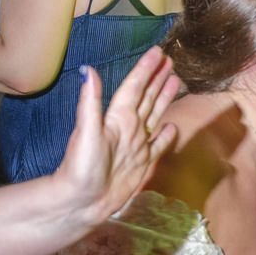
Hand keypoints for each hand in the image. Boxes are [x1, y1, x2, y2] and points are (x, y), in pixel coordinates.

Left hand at [49, 48, 182, 241]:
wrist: (80, 202)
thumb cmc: (81, 168)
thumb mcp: (86, 132)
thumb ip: (90, 102)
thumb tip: (89, 70)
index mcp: (116, 117)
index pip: (134, 87)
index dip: (145, 69)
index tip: (158, 52)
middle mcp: (128, 128)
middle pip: (147, 97)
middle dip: (157, 79)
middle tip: (170, 61)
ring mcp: (136, 145)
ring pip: (154, 115)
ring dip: (164, 98)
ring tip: (175, 81)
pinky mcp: (142, 163)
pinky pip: (158, 145)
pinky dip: (166, 135)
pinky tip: (172, 126)